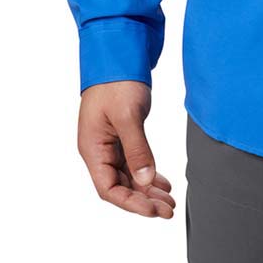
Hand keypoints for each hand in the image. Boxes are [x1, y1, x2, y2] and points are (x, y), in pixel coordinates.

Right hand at [77, 80, 175, 217]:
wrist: (119, 52)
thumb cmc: (117, 80)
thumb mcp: (127, 115)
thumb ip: (137, 149)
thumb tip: (145, 179)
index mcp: (92, 148)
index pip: (109, 188)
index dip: (131, 203)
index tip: (154, 210)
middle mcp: (99, 149)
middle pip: (120, 186)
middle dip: (144, 200)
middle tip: (168, 209)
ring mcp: (111, 142)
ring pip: (129, 175)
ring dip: (148, 189)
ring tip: (169, 200)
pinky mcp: (123, 133)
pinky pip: (134, 161)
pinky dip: (148, 172)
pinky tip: (162, 181)